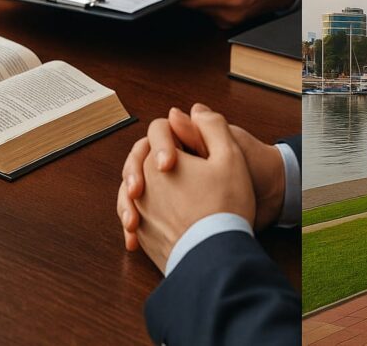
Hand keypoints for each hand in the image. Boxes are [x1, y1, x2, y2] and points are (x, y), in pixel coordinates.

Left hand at [118, 107, 255, 271]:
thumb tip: (194, 111)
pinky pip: (139, 219)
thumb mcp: (230, 155)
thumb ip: (212, 126)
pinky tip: (166, 217)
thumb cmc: (225, 204)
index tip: (196, 150)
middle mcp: (141, 187)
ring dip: (151, 186)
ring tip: (174, 191)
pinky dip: (149, 213)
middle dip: (160, 158)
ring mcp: (140, 214)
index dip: (180, 132)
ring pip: (136, 190)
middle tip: (179, 165)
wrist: (215, 256)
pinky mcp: (144, 238)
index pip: (160, 132)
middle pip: (143, 159)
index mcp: (156, 161)